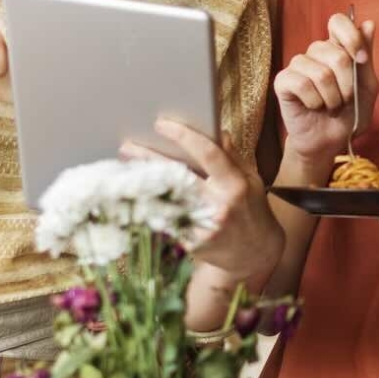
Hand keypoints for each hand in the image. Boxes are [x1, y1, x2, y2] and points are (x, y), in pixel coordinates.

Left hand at [126, 119, 280, 281]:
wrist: (255, 253)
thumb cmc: (251, 210)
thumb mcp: (251, 180)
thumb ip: (232, 156)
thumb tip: (217, 130)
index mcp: (235, 185)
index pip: (208, 154)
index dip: (183, 136)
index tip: (161, 124)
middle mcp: (218, 206)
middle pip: (177, 177)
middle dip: (150, 159)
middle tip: (127, 147)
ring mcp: (203, 228)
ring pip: (165, 201)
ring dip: (143, 185)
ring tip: (123, 171)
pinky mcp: (191, 244)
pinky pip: (165, 223)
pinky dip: (149, 209)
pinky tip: (133, 199)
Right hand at [273, 13, 374, 165]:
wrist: (330, 141)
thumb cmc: (349, 113)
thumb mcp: (367, 86)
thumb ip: (366, 56)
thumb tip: (368, 24)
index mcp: (337, 48)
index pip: (338, 22)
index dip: (351, 37)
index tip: (361, 60)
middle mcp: (315, 52)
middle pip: (336, 54)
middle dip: (348, 85)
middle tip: (345, 100)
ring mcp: (298, 65)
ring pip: (321, 73)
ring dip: (332, 98)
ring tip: (330, 106)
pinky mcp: (283, 81)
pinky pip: (302, 85)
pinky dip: (315, 102)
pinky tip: (314, 107)